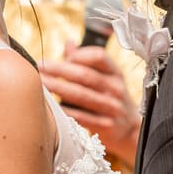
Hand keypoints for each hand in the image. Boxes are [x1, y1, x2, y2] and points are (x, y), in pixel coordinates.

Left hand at [40, 42, 140, 164]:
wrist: (130, 130)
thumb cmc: (111, 99)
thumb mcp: (107, 79)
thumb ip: (87, 61)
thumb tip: (69, 43)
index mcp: (116, 74)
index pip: (99, 56)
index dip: (79, 55)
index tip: (63, 58)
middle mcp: (116, 89)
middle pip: (86, 75)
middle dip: (60, 70)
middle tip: (41, 67)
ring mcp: (112, 108)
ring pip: (81, 95)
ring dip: (58, 88)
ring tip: (42, 84)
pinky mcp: (106, 125)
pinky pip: (81, 117)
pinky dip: (65, 111)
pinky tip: (51, 107)